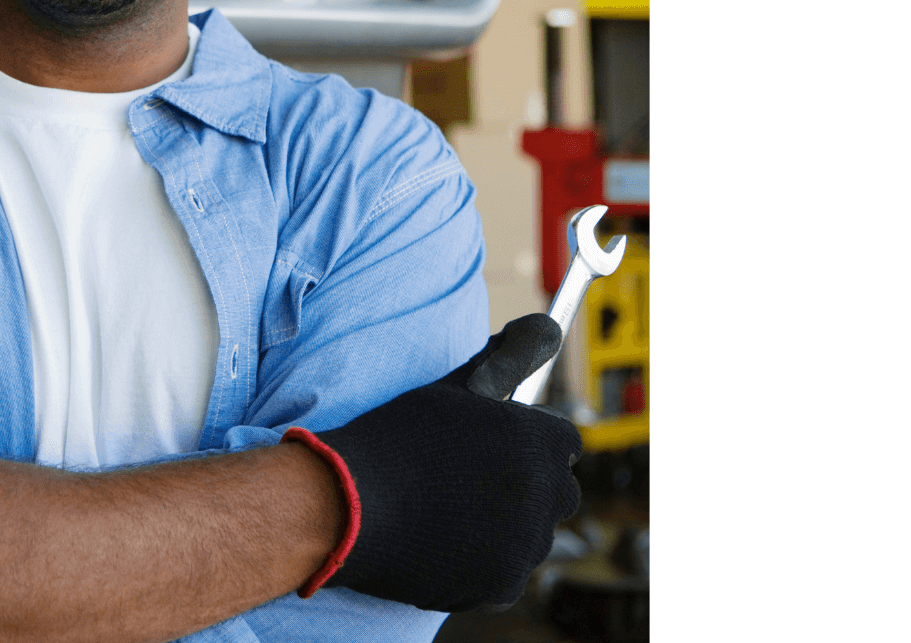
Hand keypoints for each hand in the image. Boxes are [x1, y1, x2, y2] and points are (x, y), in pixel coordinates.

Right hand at [301, 314, 582, 611]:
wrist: (347, 501)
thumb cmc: (397, 437)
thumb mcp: (455, 387)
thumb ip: (508, 358)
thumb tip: (550, 327)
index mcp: (539, 440)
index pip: (562, 442)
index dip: (527, 443)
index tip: (493, 449)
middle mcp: (545, 492)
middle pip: (557, 492)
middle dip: (525, 488)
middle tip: (469, 483)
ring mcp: (527, 543)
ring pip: (531, 535)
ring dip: (504, 529)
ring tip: (447, 512)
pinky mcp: (504, 584)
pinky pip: (506, 573)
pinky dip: (481, 565)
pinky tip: (440, 542)